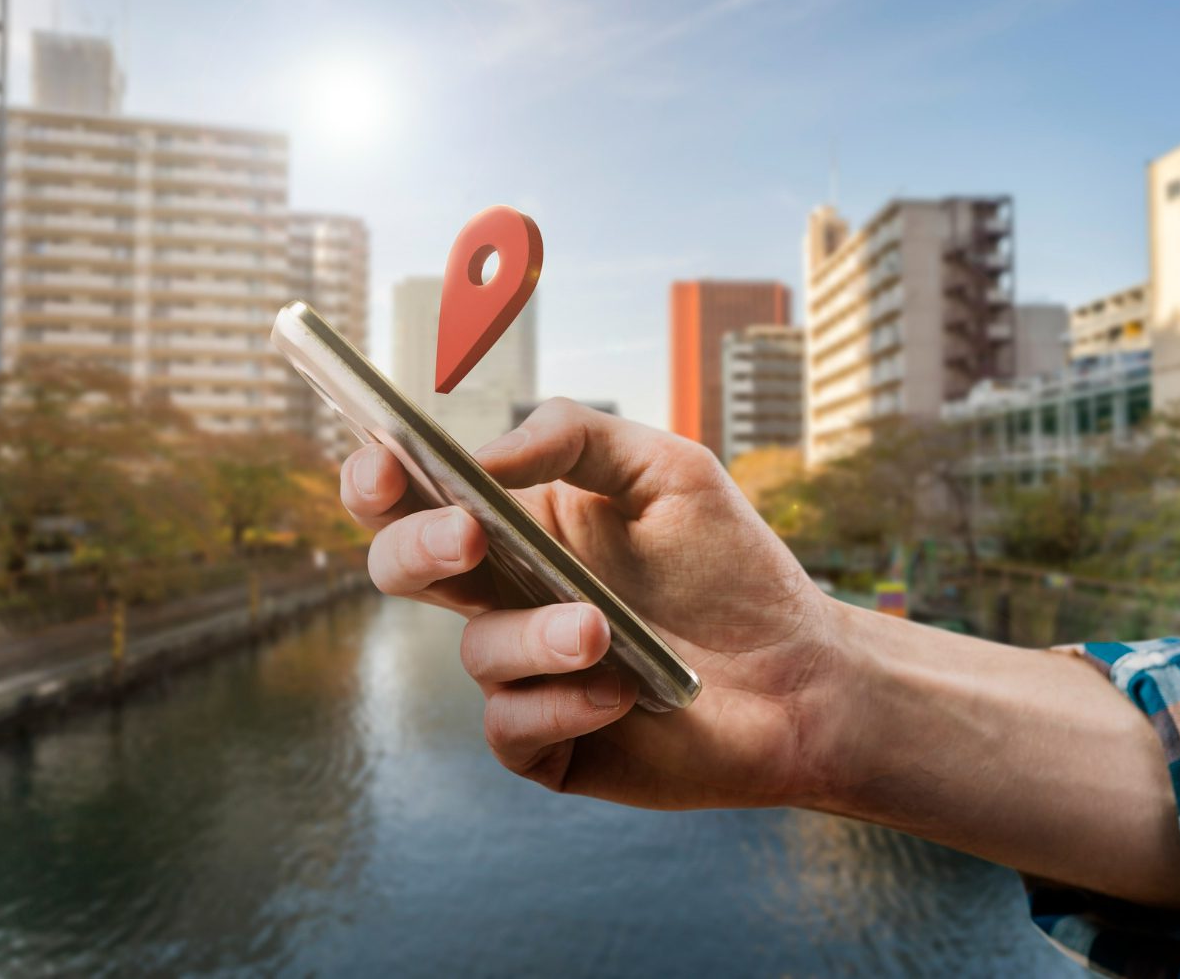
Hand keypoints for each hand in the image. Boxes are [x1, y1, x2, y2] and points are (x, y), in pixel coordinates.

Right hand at [340, 399, 857, 808]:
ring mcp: (522, 673)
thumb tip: (484, 458)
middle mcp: (505, 597)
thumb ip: (575, 435)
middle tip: (471, 534)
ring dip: (535, 634)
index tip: (385, 460)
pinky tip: (621, 693)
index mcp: (517, 527)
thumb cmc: (731, 567)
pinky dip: (560, 705)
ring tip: (603, 629)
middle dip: (419, 548)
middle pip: (400, 570)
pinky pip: (510, 727)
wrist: (802, 671)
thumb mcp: (667, 468)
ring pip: (477, 652)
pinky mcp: (548, 742)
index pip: (415, 499)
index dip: (377, 478)